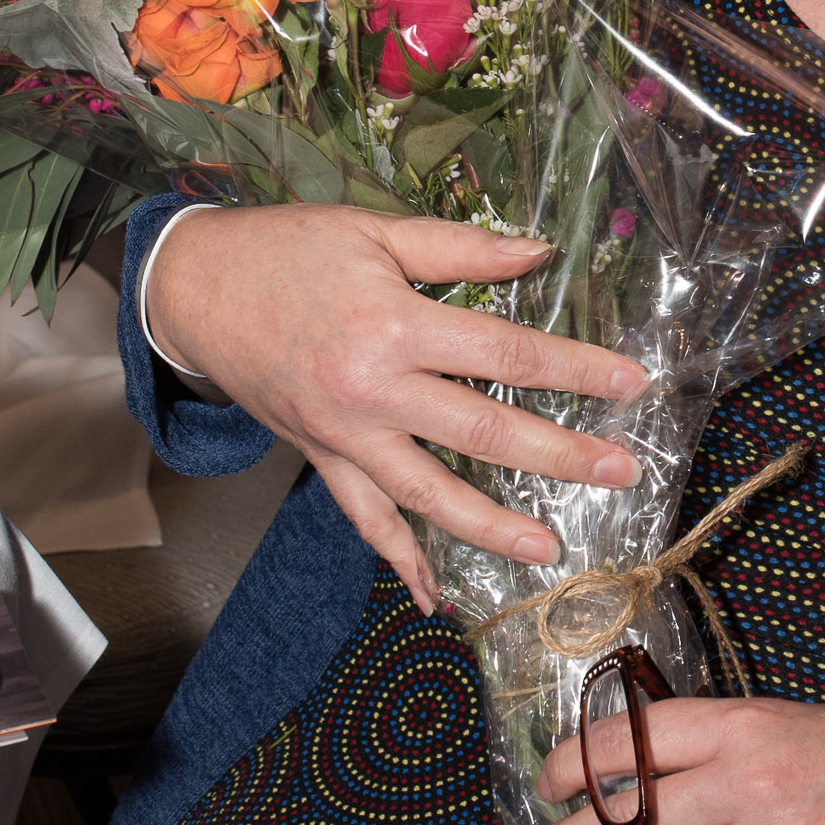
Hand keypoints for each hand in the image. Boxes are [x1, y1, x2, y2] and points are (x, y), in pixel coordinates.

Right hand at [146, 203, 647, 601]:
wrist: (193, 288)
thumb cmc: (288, 249)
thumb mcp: (375, 230)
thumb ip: (461, 247)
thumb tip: (540, 252)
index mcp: (394, 324)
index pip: (506, 353)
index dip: (575, 369)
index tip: (630, 383)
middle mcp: (372, 390)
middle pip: (481, 433)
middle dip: (558, 456)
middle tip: (619, 472)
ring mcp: (344, 435)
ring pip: (428, 494)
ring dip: (491, 527)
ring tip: (547, 549)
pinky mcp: (320, 459)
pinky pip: (364, 520)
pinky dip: (400, 560)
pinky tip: (435, 594)